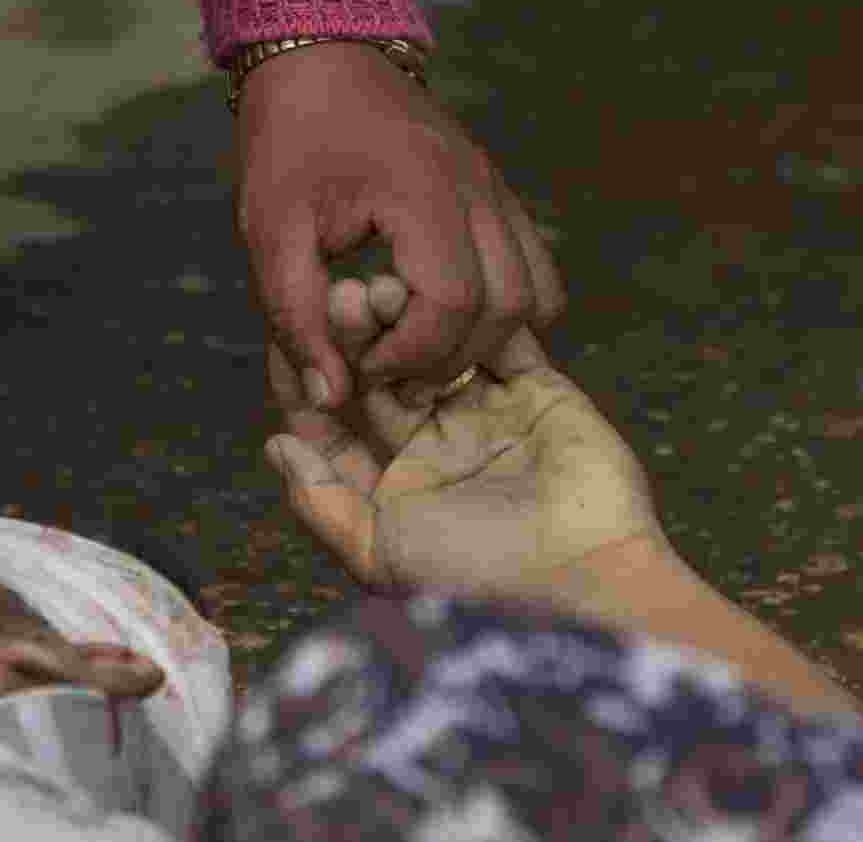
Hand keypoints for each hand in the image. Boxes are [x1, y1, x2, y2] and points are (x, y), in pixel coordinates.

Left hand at [232, 41, 566, 418]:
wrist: (323, 55)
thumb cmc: (290, 141)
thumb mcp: (270, 230)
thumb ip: (297, 317)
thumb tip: (330, 398)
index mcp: (422, 194)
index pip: (454, 303)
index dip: (414, 355)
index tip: (367, 365)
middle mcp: (477, 191)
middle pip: (509, 307)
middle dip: (455, 358)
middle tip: (398, 368)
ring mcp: (497, 189)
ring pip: (537, 291)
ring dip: (493, 337)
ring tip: (429, 345)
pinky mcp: (499, 192)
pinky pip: (536, 265)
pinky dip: (510, 306)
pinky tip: (452, 313)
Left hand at [263, 275, 666, 604]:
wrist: (587, 575)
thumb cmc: (478, 577)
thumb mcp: (380, 552)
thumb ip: (324, 499)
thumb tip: (276, 444)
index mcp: (395, 488)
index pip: (337, 423)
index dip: (309, 381)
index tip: (283, 335)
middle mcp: (439, 449)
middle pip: (383, 376)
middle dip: (357, 337)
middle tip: (341, 295)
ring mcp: (491, 418)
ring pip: (437, 350)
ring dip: (410, 319)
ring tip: (384, 287)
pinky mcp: (541, 394)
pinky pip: (505, 343)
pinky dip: (477, 315)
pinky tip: (443, 284)